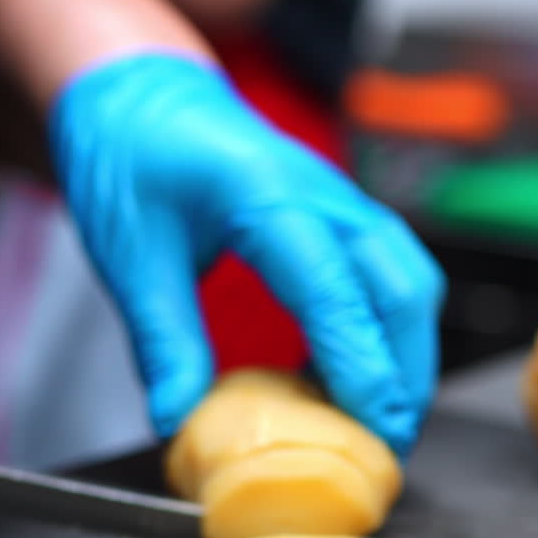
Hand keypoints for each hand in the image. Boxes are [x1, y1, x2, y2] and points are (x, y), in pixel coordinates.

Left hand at [49, 54, 444, 457]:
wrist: (136, 91)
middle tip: (388, 446)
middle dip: (406, 372)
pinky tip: (355, 375)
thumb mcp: (131, 255)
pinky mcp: (338, 213)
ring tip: (383, 422)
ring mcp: (338, 199)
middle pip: (402, 286)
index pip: (334, 289)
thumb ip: (163, 341)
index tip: (373, 429)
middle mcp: (321, 192)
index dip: (361, 365)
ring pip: (409, 279)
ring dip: (408, 353)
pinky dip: (388, 329)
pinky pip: (388, 274)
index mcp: (266, 193)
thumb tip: (177, 423)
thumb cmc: (128, 156)